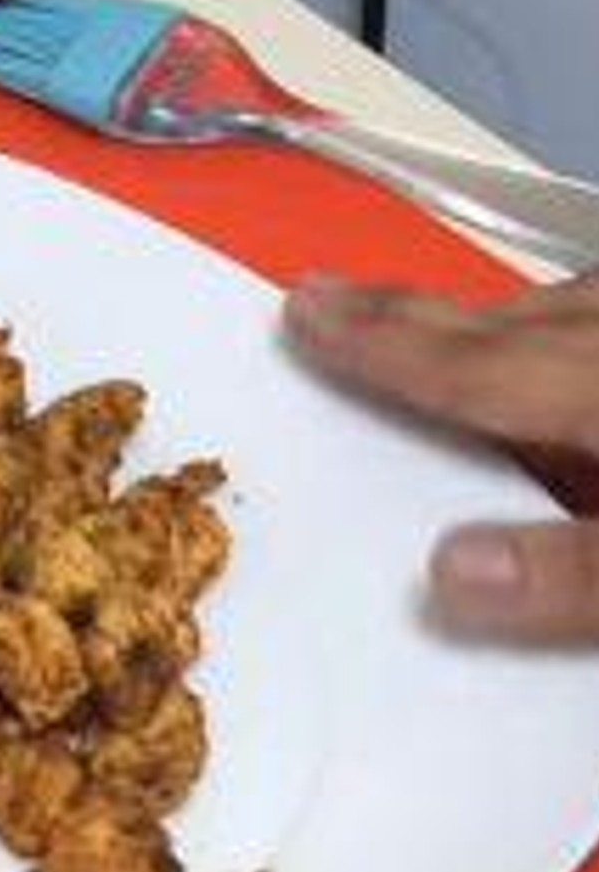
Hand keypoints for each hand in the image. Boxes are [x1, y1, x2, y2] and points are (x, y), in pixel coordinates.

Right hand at [285, 273, 598, 640]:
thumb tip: (447, 571)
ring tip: (425, 317)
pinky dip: (566, 325)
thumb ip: (574, 577)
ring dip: (486, 316)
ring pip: (570, 311)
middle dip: (409, 315)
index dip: (382, 347)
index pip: (473, 372)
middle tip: (321, 293)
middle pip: (509, 327)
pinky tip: (571, 339)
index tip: (300, 313)